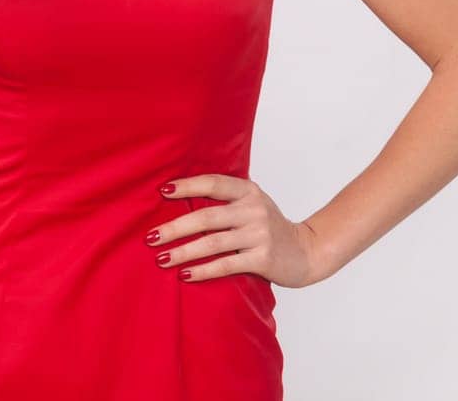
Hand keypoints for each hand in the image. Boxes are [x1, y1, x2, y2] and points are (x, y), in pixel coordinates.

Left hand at [146, 174, 326, 288]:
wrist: (307, 252)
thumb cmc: (269, 228)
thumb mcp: (253, 205)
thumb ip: (226, 200)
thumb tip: (180, 198)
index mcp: (249, 191)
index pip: (213, 183)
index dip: (187, 185)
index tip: (162, 191)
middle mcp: (254, 210)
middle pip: (207, 217)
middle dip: (175, 227)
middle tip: (151, 237)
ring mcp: (259, 234)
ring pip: (213, 243)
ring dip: (183, 252)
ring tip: (161, 259)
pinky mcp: (263, 259)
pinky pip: (226, 265)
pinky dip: (203, 271)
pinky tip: (185, 275)